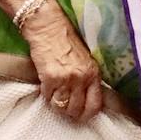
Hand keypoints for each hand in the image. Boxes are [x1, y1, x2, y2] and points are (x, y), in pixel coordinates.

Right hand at [20, 3, 103, 122]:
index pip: (95, 105)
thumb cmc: (66, 38)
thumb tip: (85, 96)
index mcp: (93, 73)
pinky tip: (46, 84)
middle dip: (69, 110)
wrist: (48, 26)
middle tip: (64, 104)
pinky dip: (46, 94)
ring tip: (55, 94)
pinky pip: (47, 97)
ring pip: (61, 107)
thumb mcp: (85, 58)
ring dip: (56, 104)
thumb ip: (88, 77)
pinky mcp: (49, 78)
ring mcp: (65, 79)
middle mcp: (81, 78)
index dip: (87, 114)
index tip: (81, 114)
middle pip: (76, 110)